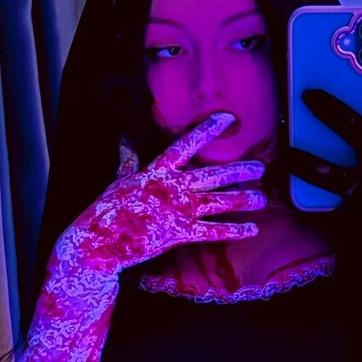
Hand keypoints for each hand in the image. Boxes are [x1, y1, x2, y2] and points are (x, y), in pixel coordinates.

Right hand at [61, 112, 266, 276]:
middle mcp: (173, 188)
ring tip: (262, 198)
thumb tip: (125, 141)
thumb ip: (128, 161)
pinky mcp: (180, 234)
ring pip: (219, 202)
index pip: (186, 144)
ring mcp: (178, 211)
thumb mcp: (119, 180)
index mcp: (157, 171)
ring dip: (243, 200)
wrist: (99, 243)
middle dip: (239, 171)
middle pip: (213, 175)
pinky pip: (214, 231)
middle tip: (260, 168)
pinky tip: (252, 229)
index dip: (207, 130)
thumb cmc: (107, 211)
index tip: (227, 119)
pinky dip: (235, 231)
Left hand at [287, 47, 361, 271]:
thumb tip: (356, 125)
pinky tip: (281, 181)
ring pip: (333, 173)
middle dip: (333, 110)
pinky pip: (321, 205)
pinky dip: (299, 194)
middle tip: (306, 92)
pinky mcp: (358, 221)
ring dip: (304, 157)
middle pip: (360, 132)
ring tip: (284, 146)